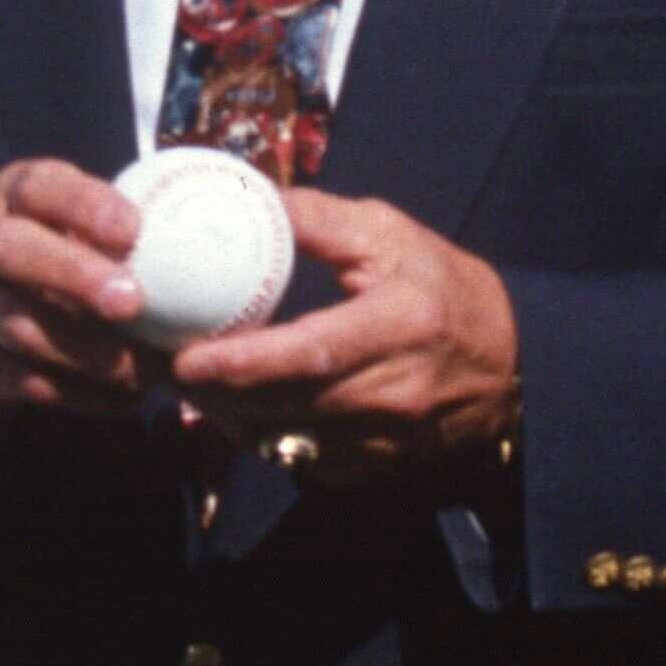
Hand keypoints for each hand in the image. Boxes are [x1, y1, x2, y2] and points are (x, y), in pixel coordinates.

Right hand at [0, 160, 164, 429]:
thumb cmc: (46, 268)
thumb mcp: (68, 233)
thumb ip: (116, 235)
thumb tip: (210, 245)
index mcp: (11, 200)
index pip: (38, 187)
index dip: (85, 205)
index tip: (134, 230)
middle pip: (8, 248)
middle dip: (72, 273)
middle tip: (131, 301)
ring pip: (15, 325)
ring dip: (85, 351)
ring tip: (139, 371)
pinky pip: (18, 381)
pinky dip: (76, 394)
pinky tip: (120, 400)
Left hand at [166, 189, 518, 473]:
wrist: (512, 364)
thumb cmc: (446, 288)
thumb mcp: (392, 236)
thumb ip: (319, 220)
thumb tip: (248, 199)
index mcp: (399, 325)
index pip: (310, 353)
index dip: (243, 362)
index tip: (186, 359)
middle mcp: (393, 391)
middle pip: (283, 404)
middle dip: (212, 392)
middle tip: (153, 367)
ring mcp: (386, 439)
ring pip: (283, 439)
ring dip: (227, 417)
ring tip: (183, 385)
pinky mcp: (375, 466)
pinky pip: (301, 459)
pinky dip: (260, 437)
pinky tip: (233, 409)